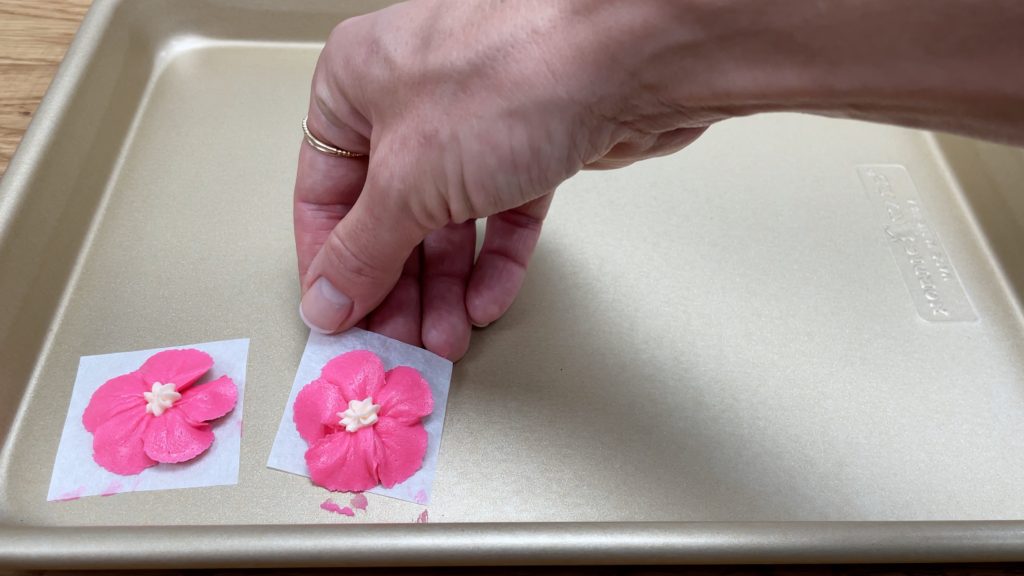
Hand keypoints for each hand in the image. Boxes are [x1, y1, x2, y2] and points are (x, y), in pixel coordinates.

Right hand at [293, 0, 704, 359]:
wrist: (630, 57)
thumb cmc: (511, 77)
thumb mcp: (408, 180)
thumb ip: (362, 249)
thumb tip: (327, 299)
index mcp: (356, 82)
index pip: (323, 188)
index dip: (328, 261)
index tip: (338, 316)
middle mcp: (411, 98)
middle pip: (388, 212)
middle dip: (395, 286)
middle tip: (398, 341)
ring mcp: (476, 120)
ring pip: (446, 219)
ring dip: (445, 286)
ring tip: (445, 338)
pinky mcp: (533, 143)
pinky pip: (502, 213)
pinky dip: (494, 261)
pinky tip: (487, 301)